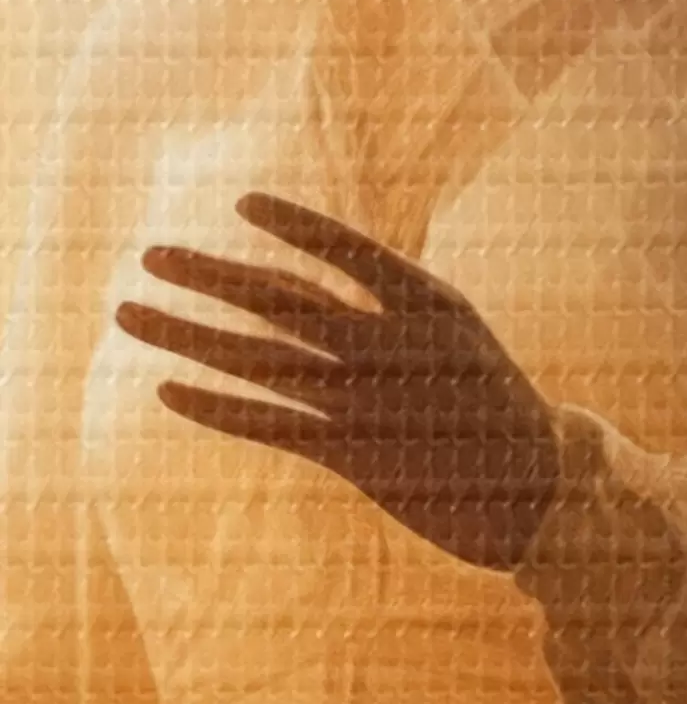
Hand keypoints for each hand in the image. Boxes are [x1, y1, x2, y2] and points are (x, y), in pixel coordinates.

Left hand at [114, 193, 561, 572]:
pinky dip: (215, 408)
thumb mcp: (463, 346)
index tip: (242, 204)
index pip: (346, 252)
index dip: (293, 225)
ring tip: (129, 313)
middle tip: (149, 255)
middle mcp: (390, 345)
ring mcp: (369, 402)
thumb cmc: (498, 418)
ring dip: (186, 335)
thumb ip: (401, 316)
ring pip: (258, 359)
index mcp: (427, 305)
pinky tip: (169, 391)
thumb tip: (339, 294)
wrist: (541, 499)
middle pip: (280, 301)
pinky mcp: (354, 457)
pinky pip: (269, 426)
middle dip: (208, 275)